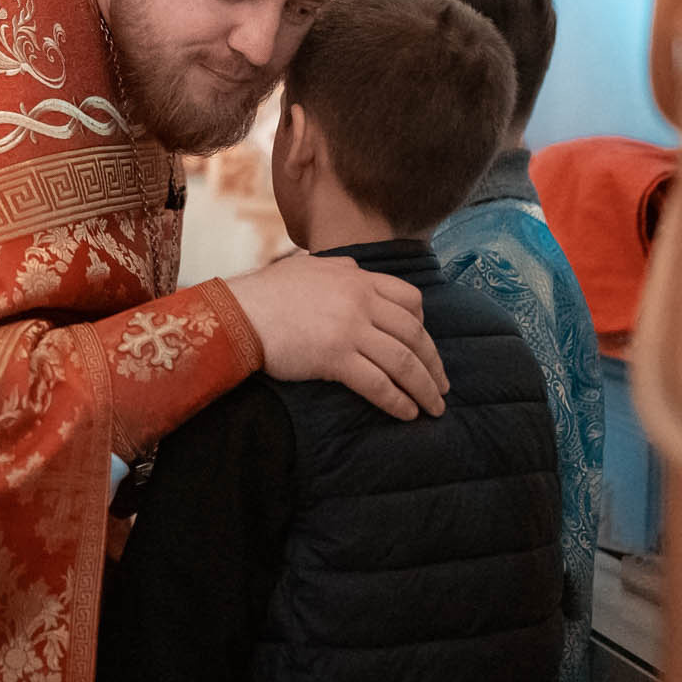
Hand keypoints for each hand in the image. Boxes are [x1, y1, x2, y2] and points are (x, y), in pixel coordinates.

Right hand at [227, 252, 448, 418]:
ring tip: (433, 408)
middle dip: (433, 363)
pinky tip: (406, 413)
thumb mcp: (310, 267)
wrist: (239, 313)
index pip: (409, 298)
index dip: (423, 324)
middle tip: (442, 386)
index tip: (425, 344)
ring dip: (423, 388)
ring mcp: (350, 329)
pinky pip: (378, 384)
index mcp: (357, 278)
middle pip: (413, 333)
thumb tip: (354, 274)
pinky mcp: (336, 358)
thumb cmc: (267, 292)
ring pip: (403, 361)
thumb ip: (339, 271)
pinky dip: (397, 401)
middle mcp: (360, 301)